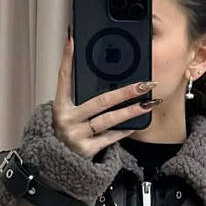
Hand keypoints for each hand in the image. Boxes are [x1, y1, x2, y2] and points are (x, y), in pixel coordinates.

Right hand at [53, 30, 154, 159]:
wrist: (58, 165)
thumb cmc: (68, 134)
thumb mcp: (69, 114)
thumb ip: (80, 98)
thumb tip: (100, 76)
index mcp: (60, 106)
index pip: (64, 78)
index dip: (67, 59)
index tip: (73, 40)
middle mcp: (66, 119)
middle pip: (99, 101)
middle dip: (124, 92)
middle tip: (144, 84)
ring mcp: (76, 135)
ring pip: (108, 120)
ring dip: (130, 111)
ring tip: (147, 103)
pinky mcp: (86, 150)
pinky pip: (110, 137)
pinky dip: (123, 130)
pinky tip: (136, 124)